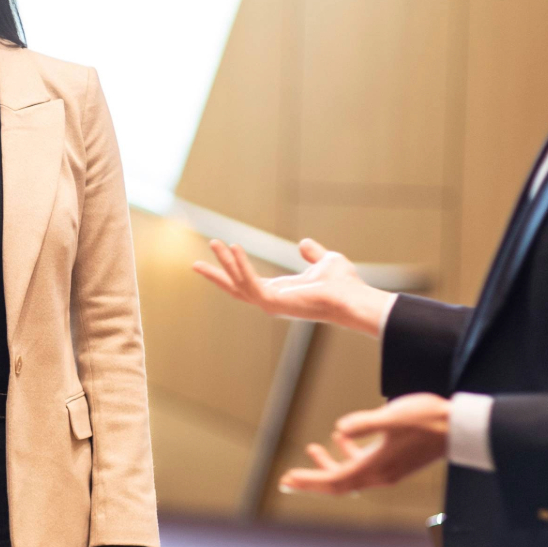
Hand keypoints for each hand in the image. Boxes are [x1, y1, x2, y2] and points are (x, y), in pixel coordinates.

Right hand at [192, 238, 396, 336]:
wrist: (353, 298)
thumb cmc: (344, 285)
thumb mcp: (325, 261)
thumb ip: (313, 254)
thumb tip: (305, 243)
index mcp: (280, 292)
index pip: (248, 282)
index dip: (233, 267)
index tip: (222, 251)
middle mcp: (271, 300)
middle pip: (234, 288)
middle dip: (215, 275)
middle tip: (194, 264)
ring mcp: (270, 304)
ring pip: (237, 283)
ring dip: (224, 263)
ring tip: (214, 242)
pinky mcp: (272, 302)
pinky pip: (249, 282)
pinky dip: (240, 265)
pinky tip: (234, 247)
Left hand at [279, 393, 450, 494]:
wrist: (460, 427)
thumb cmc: (428, 420)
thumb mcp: (393, 417)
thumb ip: (365, 423)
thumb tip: (341, 428)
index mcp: (376, 467)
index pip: (335, 481)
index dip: (309, 481)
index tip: (287, 479)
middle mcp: (380, 474)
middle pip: (338, 483)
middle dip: (312, 480)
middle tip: (287, 479)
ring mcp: (388, 469)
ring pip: (350, 473)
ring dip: (329, 464)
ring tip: (311, 449)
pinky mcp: (395, 461)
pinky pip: (364, 463)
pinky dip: (349, 453)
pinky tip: (341, 437)